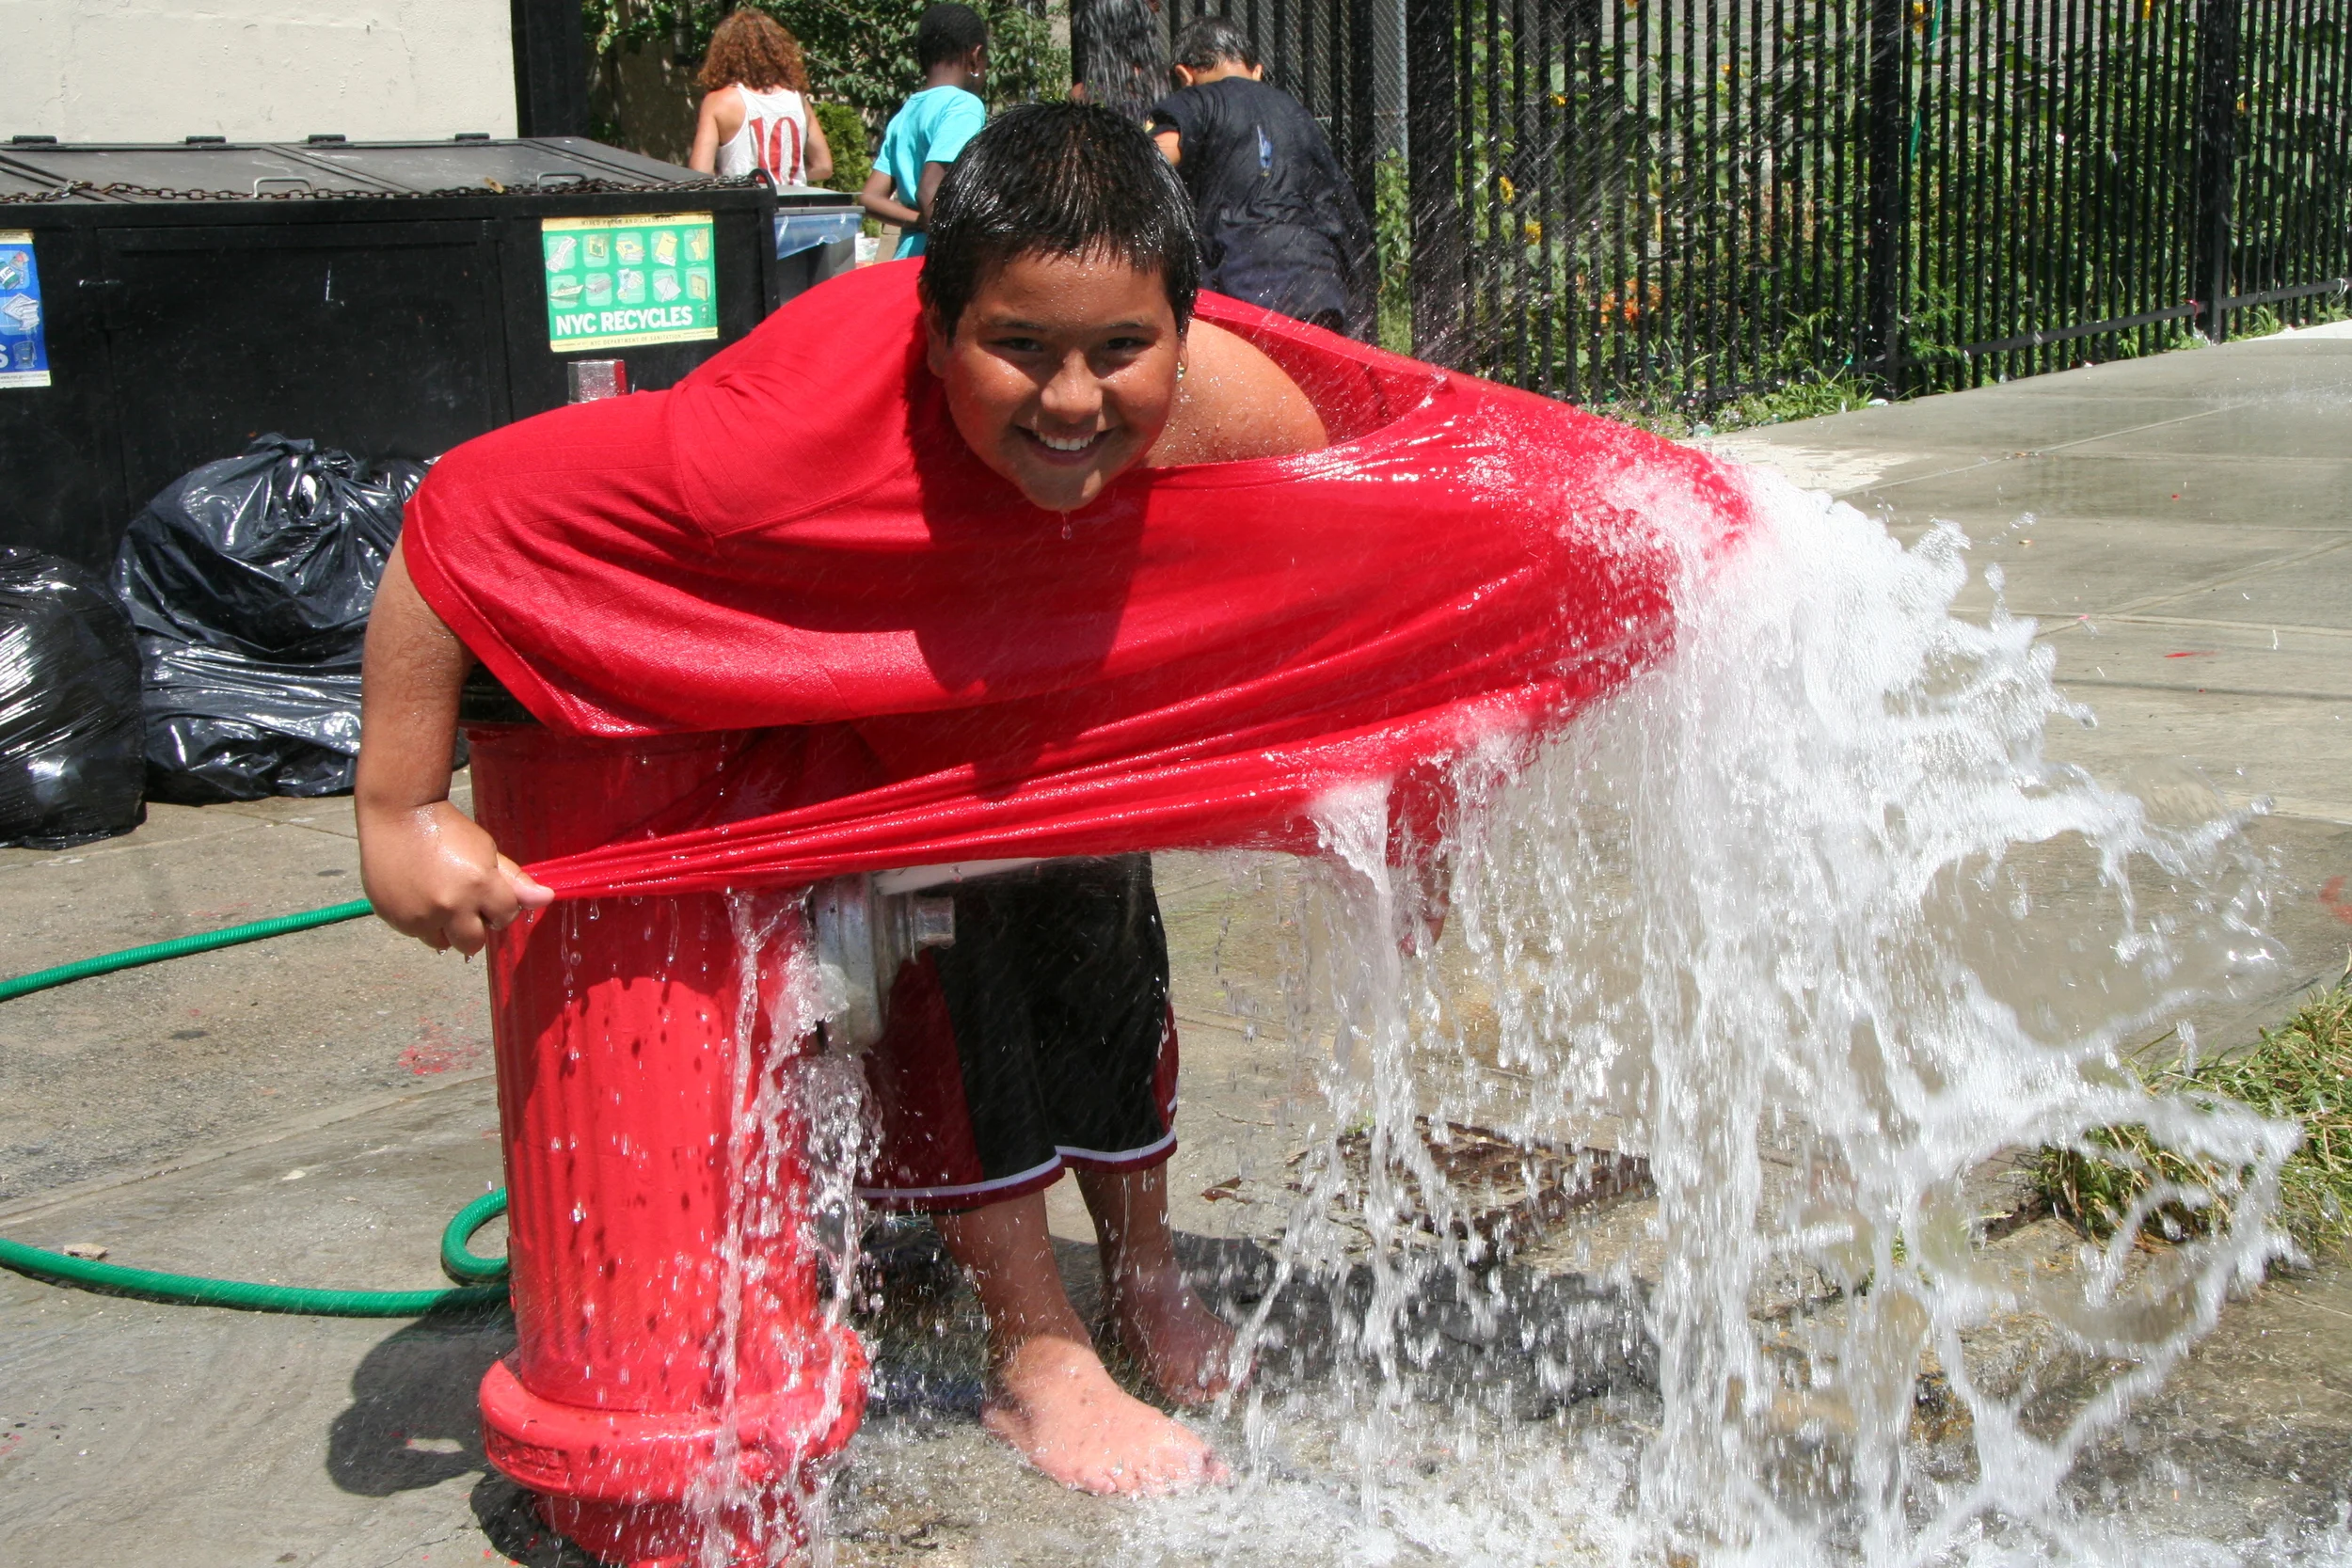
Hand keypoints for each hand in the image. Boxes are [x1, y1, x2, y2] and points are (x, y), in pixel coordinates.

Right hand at [359, 799, 553, 954]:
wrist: (399, 815)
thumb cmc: (447, 830)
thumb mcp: (486, 850)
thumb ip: (514, 880)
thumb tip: (546, 898)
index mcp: (479, 884)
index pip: (505, 917)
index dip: (500, 907)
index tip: (490, 896)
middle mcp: (450, 905)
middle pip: (473, 943)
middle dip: (474, 928)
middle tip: (465, 904)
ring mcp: (420, 915)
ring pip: (443, 943)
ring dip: (446, 929)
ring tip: (440, 899)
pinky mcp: (396, 918)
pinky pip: (417, 934)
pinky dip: (422, 922)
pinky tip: (420, 896)